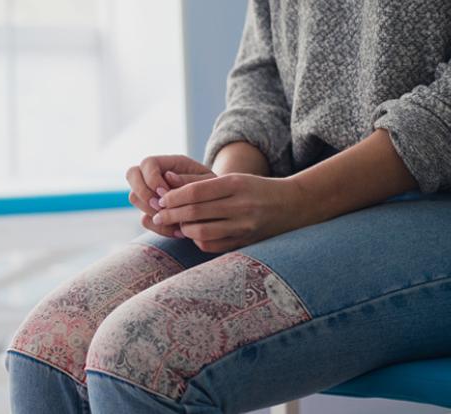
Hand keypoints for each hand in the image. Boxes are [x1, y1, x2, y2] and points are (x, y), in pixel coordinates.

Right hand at [125, 155, 215, 237]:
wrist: (220, 206)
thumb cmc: (216, 190)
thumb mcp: (209, 183)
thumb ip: (190, 180)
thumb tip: (168, 177)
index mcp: (170, 163)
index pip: (148, 163)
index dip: (152, 178)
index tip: (165, 193)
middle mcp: (156, 176)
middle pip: (132, 174)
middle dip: (143, 193)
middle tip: (161, 207)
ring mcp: (152, 194)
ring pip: (134, 198)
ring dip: (151, 211)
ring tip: (174, 221)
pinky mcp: (154, 212)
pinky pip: (145, 220)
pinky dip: (160, 228)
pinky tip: (179, 232)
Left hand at [152, 173, 306, 252]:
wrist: (292, 205)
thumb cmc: (257, 189)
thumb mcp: (234, 179)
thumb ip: (202, 183)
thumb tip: (167, 180)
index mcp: (236, 184)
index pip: (196, 191)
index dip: (173, 197)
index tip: (161, 200)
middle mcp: (241, 206)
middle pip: (196, 212)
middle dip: (171, 214)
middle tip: (157, 216)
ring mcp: (244, 226)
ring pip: (202, 232)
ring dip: (183, 229)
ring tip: (176, 225)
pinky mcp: (246, 242)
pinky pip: (213, 245)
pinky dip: (198, 241)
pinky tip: (194, 235)